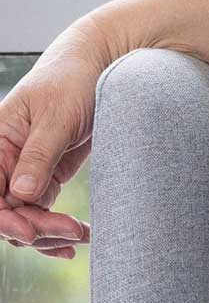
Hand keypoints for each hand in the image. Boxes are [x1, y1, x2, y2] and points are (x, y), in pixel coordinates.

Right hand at [1, 23, 105, 258]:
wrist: (105, 63)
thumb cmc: (75, 78)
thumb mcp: (58, 114)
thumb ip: (39, 153)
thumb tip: (21, 195)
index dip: (4, 218)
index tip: (31, 230)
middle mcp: (4, 161)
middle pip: (6, 212)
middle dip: (35, 228)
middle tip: (71, 233)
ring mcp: (26, 172)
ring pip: (24, 218)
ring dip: (49, 234)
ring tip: (81, 236)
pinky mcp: (48, 177)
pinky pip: (42, 212)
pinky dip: (56, 227)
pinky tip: (76, 239)